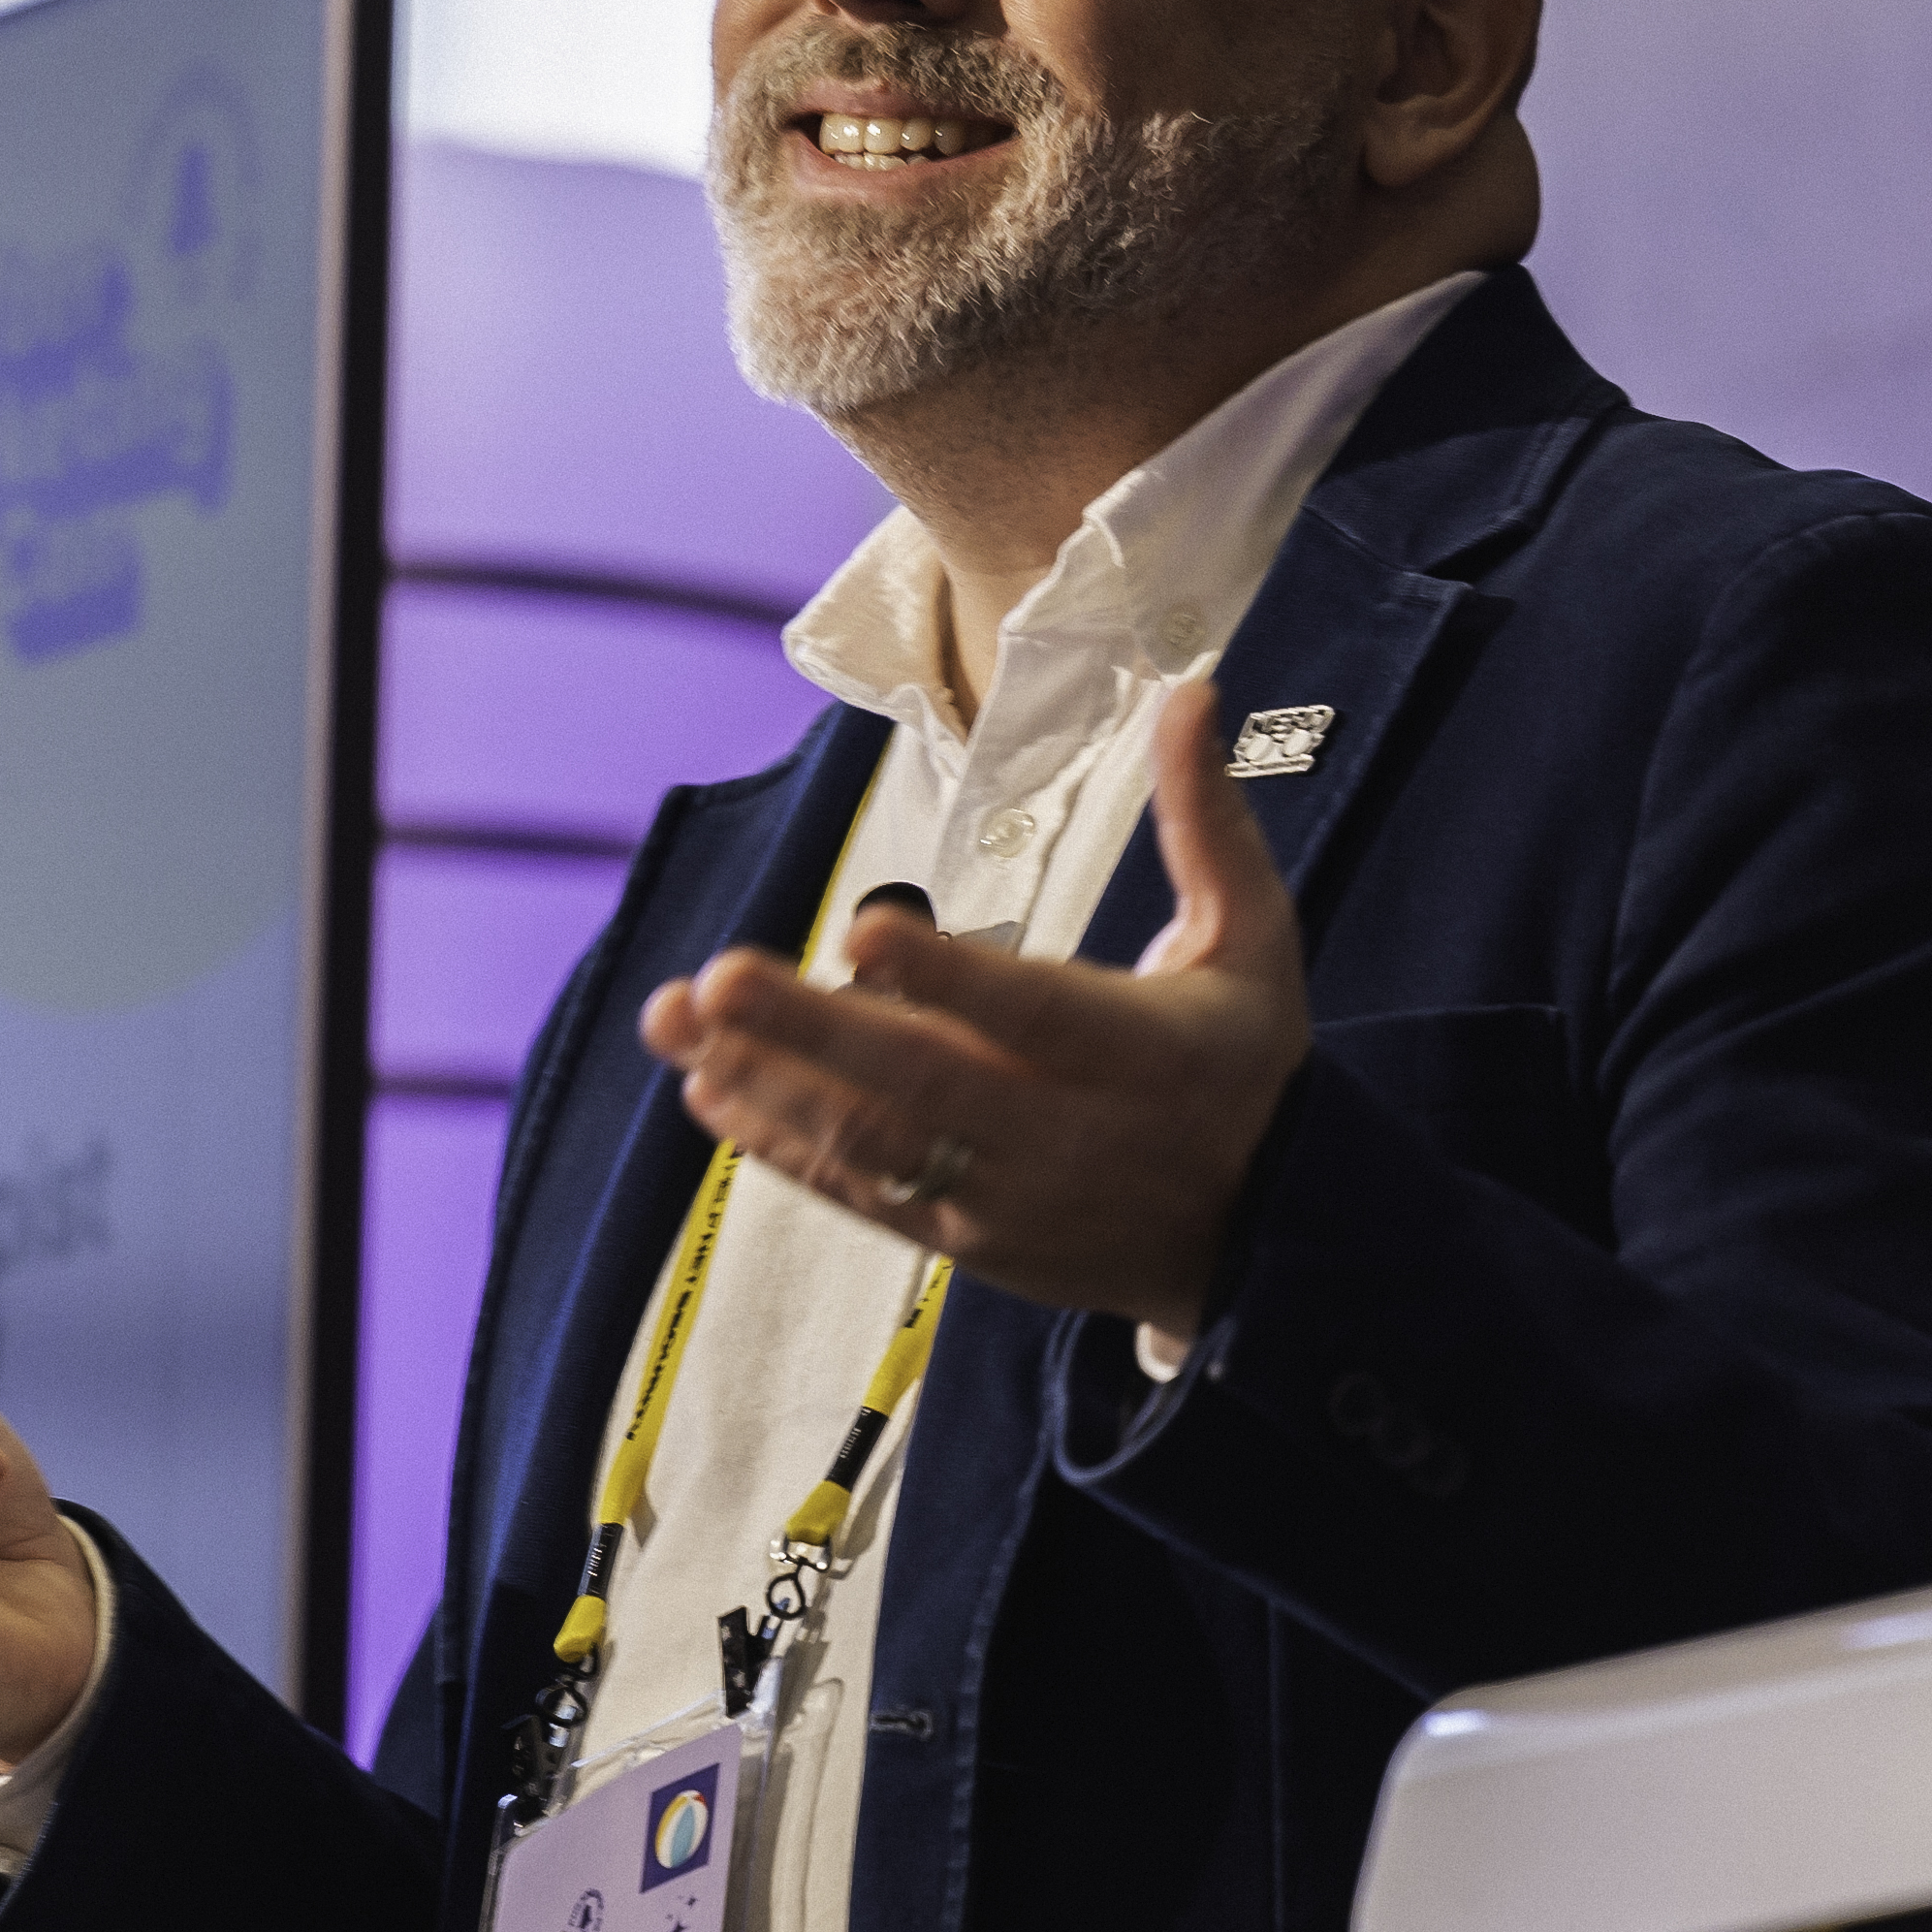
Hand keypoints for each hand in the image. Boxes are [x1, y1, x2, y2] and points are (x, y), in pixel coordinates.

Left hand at [639, 675, 1314, 1335]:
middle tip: (718, 976)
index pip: (1035, 1014)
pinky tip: (708, 1085)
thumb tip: (1193, 693)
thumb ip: (1209, 822)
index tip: (863, 927)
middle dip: (812, 1031)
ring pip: (873, 1142)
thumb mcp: (1255, 943)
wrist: (1256, 1239)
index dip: (948, 977)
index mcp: (1142, 1053)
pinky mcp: (962, 1236)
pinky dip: (780, 1143)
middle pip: (924, 1084)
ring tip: (674, 1018)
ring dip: (766, 1079)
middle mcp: (1066, 1134)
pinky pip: (859, 1191)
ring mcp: (1005, 1194)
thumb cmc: (1243, 1065)